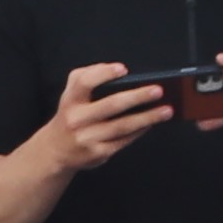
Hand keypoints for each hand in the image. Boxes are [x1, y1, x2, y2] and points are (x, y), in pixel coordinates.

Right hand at [40, 64, 170, 174]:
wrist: (56, 151)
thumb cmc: (71, 115)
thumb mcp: (70, 93)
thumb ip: (87, 76)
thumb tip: (115, 70)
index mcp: (70, 100)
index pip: (84, 82)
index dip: (103, 74)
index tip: (124, 70)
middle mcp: (77, 119)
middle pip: (111, 105)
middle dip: (137, 97)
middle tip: (158, 90)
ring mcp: (88, 138)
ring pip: (122, 126)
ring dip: (147, 117)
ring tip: (166, 110)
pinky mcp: (98, 153)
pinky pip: (124, 140)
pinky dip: (140, 131)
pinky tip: (152, 123)